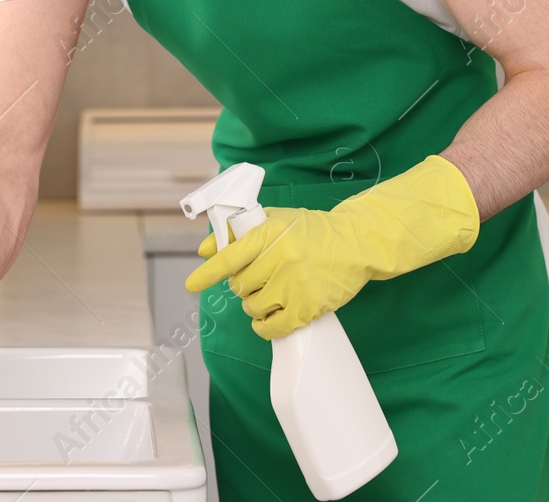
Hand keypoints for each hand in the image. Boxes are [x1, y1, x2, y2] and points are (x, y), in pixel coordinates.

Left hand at [184, 155, 479, 340]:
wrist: (358, 243)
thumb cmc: (314, 231)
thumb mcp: (277, 220)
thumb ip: (240, 232)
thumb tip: (205, 249)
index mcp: (269, 233)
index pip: (230, 257)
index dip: (207, 273)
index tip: (191, 284)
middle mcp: (280, 258)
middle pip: (241, 286)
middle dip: (244, 286)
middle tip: (260, 279)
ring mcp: (295, 284)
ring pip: (254, 307)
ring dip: (256, 305)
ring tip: (272, 294)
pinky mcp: (309, 306)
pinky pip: (274, 327)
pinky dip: (266, 327)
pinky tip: (270, 318)